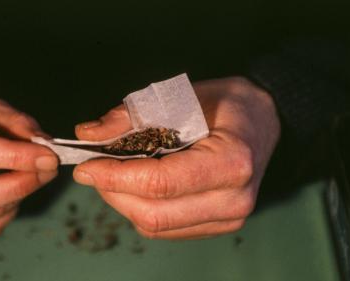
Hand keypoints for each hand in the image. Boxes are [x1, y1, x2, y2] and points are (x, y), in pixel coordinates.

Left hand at [73, 77, 279, 238]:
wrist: (264, 121)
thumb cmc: (224, 104)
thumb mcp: (180, 96)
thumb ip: (132, 115)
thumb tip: (87, 134)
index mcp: (231, 162)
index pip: (160, 183)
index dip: (115, 176)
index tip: (85, 166)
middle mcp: (233, 200)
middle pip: (153, 213)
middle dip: (112, 192)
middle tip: (92, 169)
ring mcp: (228, 219)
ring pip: (155, 226)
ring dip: (122, 202)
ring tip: (111, 175)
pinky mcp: (218, 226)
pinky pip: (165, 230)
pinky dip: (139, 210)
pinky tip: (134, 187)